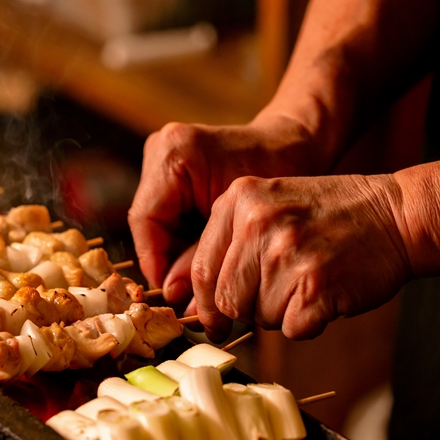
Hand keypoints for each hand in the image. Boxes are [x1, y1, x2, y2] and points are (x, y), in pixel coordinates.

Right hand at [128, 115, 326, 299]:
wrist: (293, 144)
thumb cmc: (278, 175)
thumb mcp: (239, 223)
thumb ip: (202, 257)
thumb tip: (172, 295)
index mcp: (174, 154)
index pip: (146, 220)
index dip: (154, 262)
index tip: (172, 294)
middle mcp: (161, 150)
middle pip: (148, 222)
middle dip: (166, 259)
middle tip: (188, 294)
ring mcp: (161, 157)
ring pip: (155, 221)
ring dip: (173, 251)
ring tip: (199, 279)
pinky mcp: (169, 169)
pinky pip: (166, 212)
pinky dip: (182, 237)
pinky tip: (203, 256)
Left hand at [192, 173, 411, 339]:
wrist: (397, 214)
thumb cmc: (331, 215)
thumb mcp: (270, 204)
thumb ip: (233, 241)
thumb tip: (199, 304)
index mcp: (238, 201)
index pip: (201, 269)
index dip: (206, 303)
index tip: (215, 319)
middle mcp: (257, 224)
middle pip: (226, 299)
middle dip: (247, 310)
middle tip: (277, 296)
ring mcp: (286, 254)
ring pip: (258, 317)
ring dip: (281, 313)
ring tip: (308, 283)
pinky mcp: (315, 286)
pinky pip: (291, 329)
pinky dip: (308, 322)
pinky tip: (326, 294)